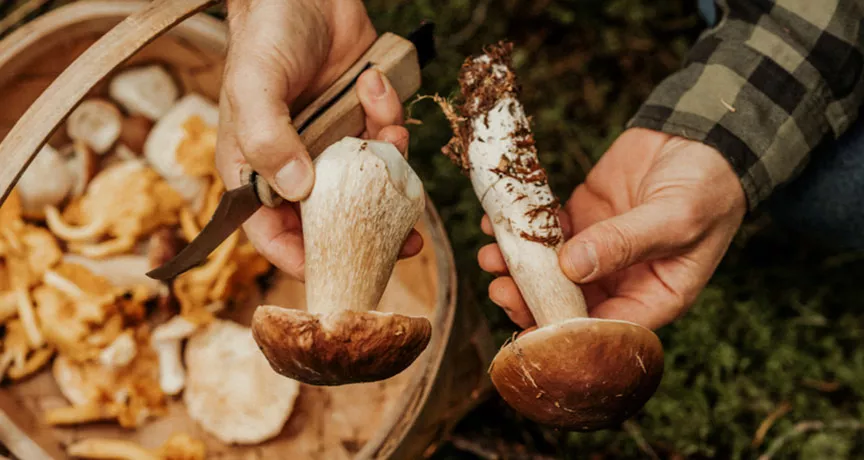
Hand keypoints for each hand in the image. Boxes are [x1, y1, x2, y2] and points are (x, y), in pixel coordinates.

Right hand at [215, 0, 421, 279]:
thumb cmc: (266, 35)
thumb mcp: (255, 85)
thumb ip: (268, 137)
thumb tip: (298, 190)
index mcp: (257, 169)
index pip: (271, 233)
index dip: (302, 259)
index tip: (340, 272)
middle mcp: (294, 165)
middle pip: (331, 220)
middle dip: (369, 229)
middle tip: (408, 242)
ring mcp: (331, 146)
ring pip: (368, 183)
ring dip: (388, 163)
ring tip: (388, 128)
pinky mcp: (360, 123)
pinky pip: (384, 140)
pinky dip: (389, 118)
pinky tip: (376, 87)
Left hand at [478, 128, 746, 329]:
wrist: (700, 135)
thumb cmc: (707, 186)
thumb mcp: (676, 217)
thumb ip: (626, 243)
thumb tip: (573, 268)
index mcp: (655, 296)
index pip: (607, 330)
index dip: (567, 334)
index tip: (531, 332)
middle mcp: (621, 280)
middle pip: (567, 304)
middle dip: (530, 300)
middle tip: (500, 289)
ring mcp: (597, 249)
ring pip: (548, 270)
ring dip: (517, 267)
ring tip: (491, 256)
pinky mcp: (580, 219)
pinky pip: (544, 232)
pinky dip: (521, 230)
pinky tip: (497, 223)